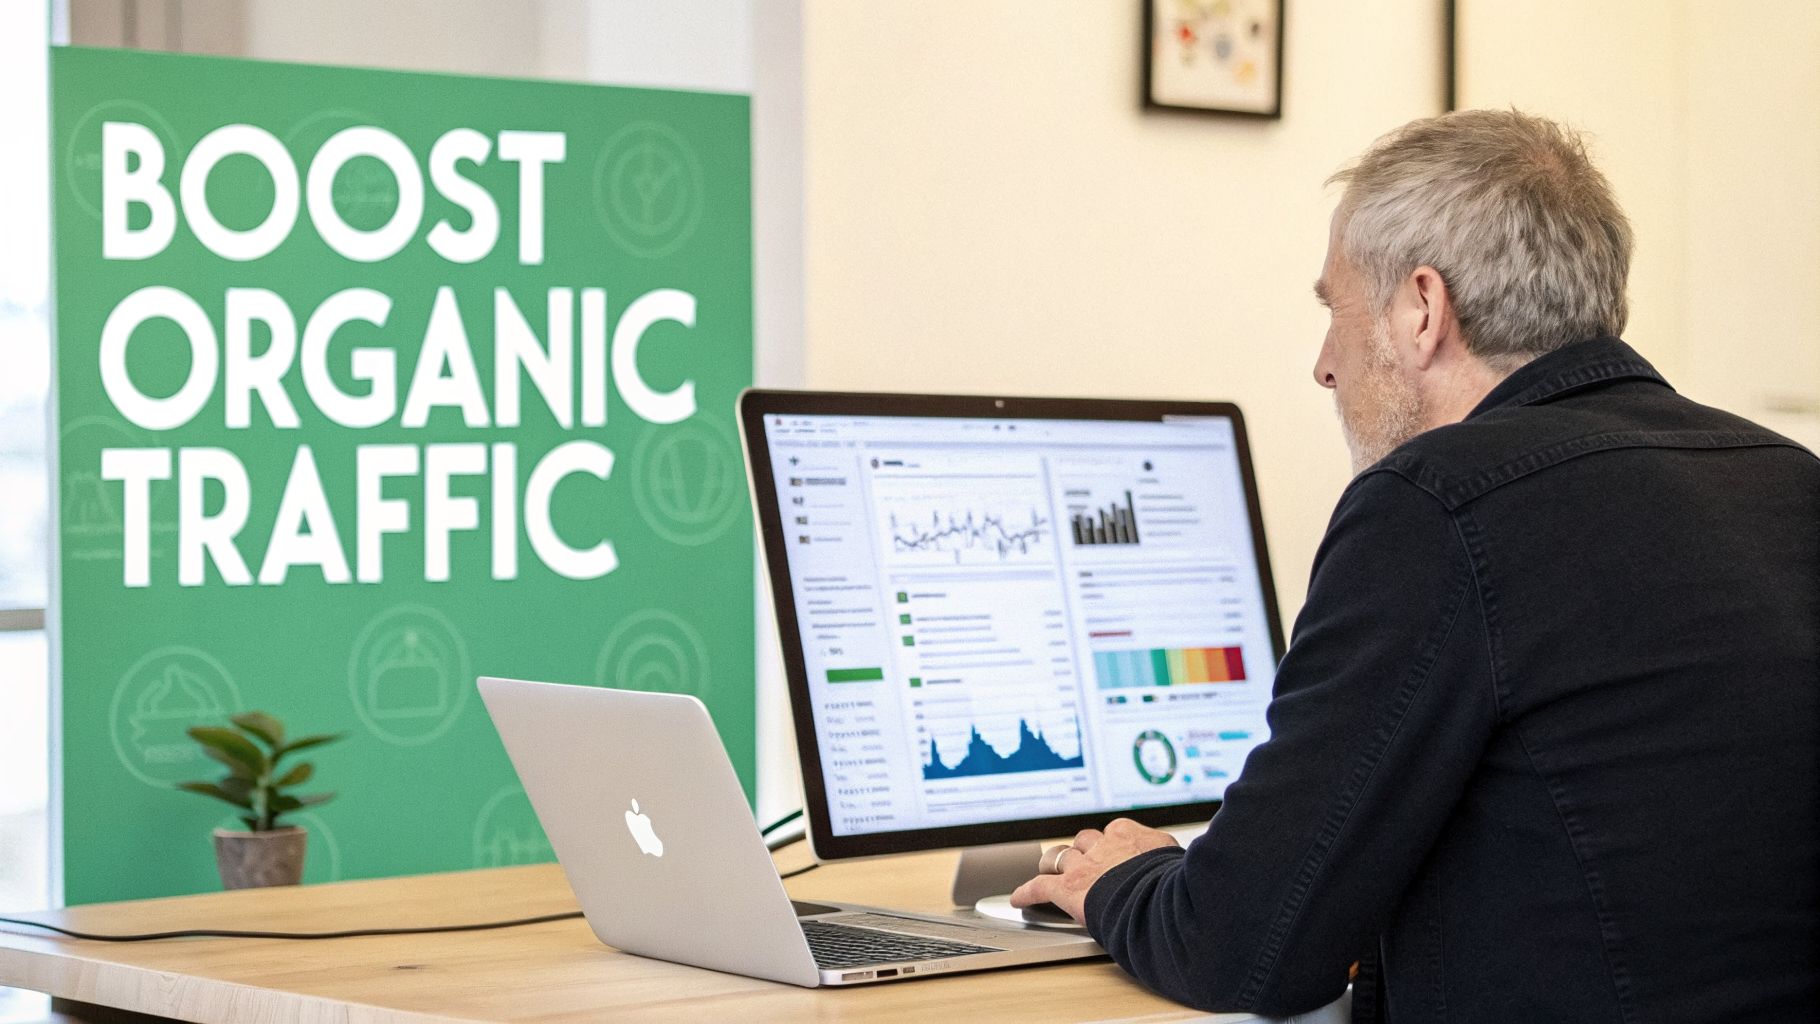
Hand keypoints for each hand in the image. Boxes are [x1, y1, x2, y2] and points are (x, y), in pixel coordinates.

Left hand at [1009, 818, 1179, 922]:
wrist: (1158, 899)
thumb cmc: (1173, 883)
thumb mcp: (1177, 861)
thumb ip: (1168, 858)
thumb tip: (1180, 861)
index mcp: (1129, 836)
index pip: (1113, 833)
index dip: (1109, 844)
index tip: (1111, 849)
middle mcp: (1103, 846)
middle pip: (1084, 841)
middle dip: (1081, 850)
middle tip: (1080, 860)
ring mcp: (1083, 866)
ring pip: (1059, 858)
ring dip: (1055, 865)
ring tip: (1049, 871)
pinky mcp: (1067, 889)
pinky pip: (1040, 887)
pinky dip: (1027, 892)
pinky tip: (1019, 898)